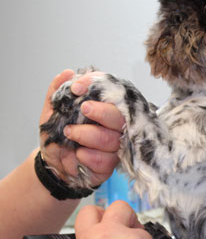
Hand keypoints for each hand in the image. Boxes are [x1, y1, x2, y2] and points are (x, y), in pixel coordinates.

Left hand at [39, 70, 124, 186]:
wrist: (53, 164)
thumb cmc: (58, 136)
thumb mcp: (53, 112)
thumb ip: (59, 92)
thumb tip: (67, 73)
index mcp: (104, 109)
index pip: (111, 92)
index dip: (97, 87)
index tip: (77, 88)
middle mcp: (114, 127)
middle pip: (119, 117)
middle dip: (101, 112)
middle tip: (83, 109)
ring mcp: (115, 146)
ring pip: (111, 139)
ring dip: (87, 135)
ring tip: (69, 133)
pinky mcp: (111, 165)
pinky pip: (105, 160)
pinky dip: (88, 156)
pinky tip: (78, 154)